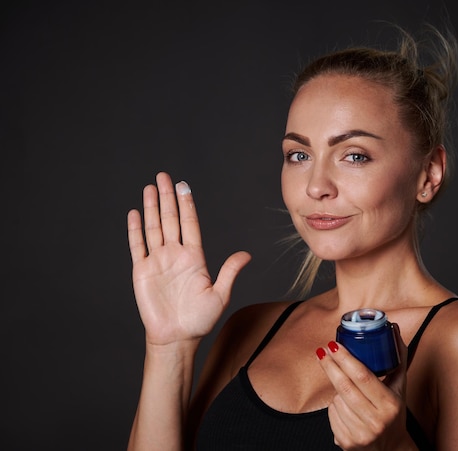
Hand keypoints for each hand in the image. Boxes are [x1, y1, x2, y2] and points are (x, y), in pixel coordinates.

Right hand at [127, 172, 250, 345]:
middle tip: (163, 176)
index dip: (186, 204)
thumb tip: (246, 254)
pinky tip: (135, 213)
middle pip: (170, 219)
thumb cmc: (199, 320)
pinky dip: (135, 230)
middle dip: (167, 197)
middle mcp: (175, 255)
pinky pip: (138, 246)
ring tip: (150, 187)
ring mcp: (158, 261)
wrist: (176, 338)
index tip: (183, 185)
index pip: (189, 224)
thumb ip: (229, 271)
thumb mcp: (220, 294)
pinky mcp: (142, 271)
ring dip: (152, 207)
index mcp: (194, 257)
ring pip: (154, 227)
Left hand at [317, 325, 413, 449]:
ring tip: (347, 391)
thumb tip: (394, 329)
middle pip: (344, 387)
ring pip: (336, 401)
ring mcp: (360, 434)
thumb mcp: (400, 388)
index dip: (346, 359)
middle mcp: (376, 420)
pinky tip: (345, 408)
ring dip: (336, 391)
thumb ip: (398, 359)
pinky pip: (331, 415)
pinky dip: (334, 407)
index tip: (334, 345)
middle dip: (330, 366)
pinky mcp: (346, 443)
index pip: (363, 376)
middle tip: (322, 351)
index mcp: (390, 404)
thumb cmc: (394, 414)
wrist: (391, 450)